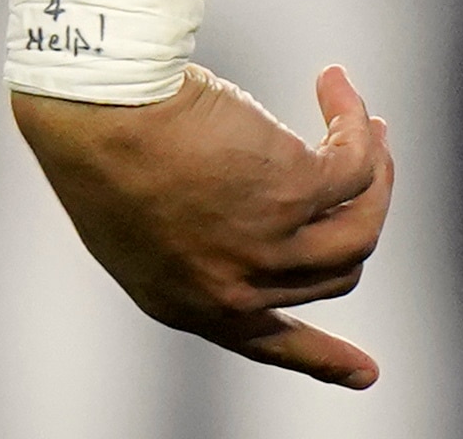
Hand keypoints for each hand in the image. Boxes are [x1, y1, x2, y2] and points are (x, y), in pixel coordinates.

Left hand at [13, 64, 394, 387]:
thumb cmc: (90, 140)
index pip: (267, 342)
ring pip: (360, 225)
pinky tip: (335, 87)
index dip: (322, 358)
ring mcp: (270, 245)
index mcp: (187, 301)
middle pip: (332, 273)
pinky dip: (355, 125)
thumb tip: (242, 206)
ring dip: (375, 174)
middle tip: (366, 165)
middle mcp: (236, 287)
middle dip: (359, 221)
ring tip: (365, 125)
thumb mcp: (128, 216)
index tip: (366, 374)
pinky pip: (353, 165)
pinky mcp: (294, 191)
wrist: (87, 109)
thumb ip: (188, 235)